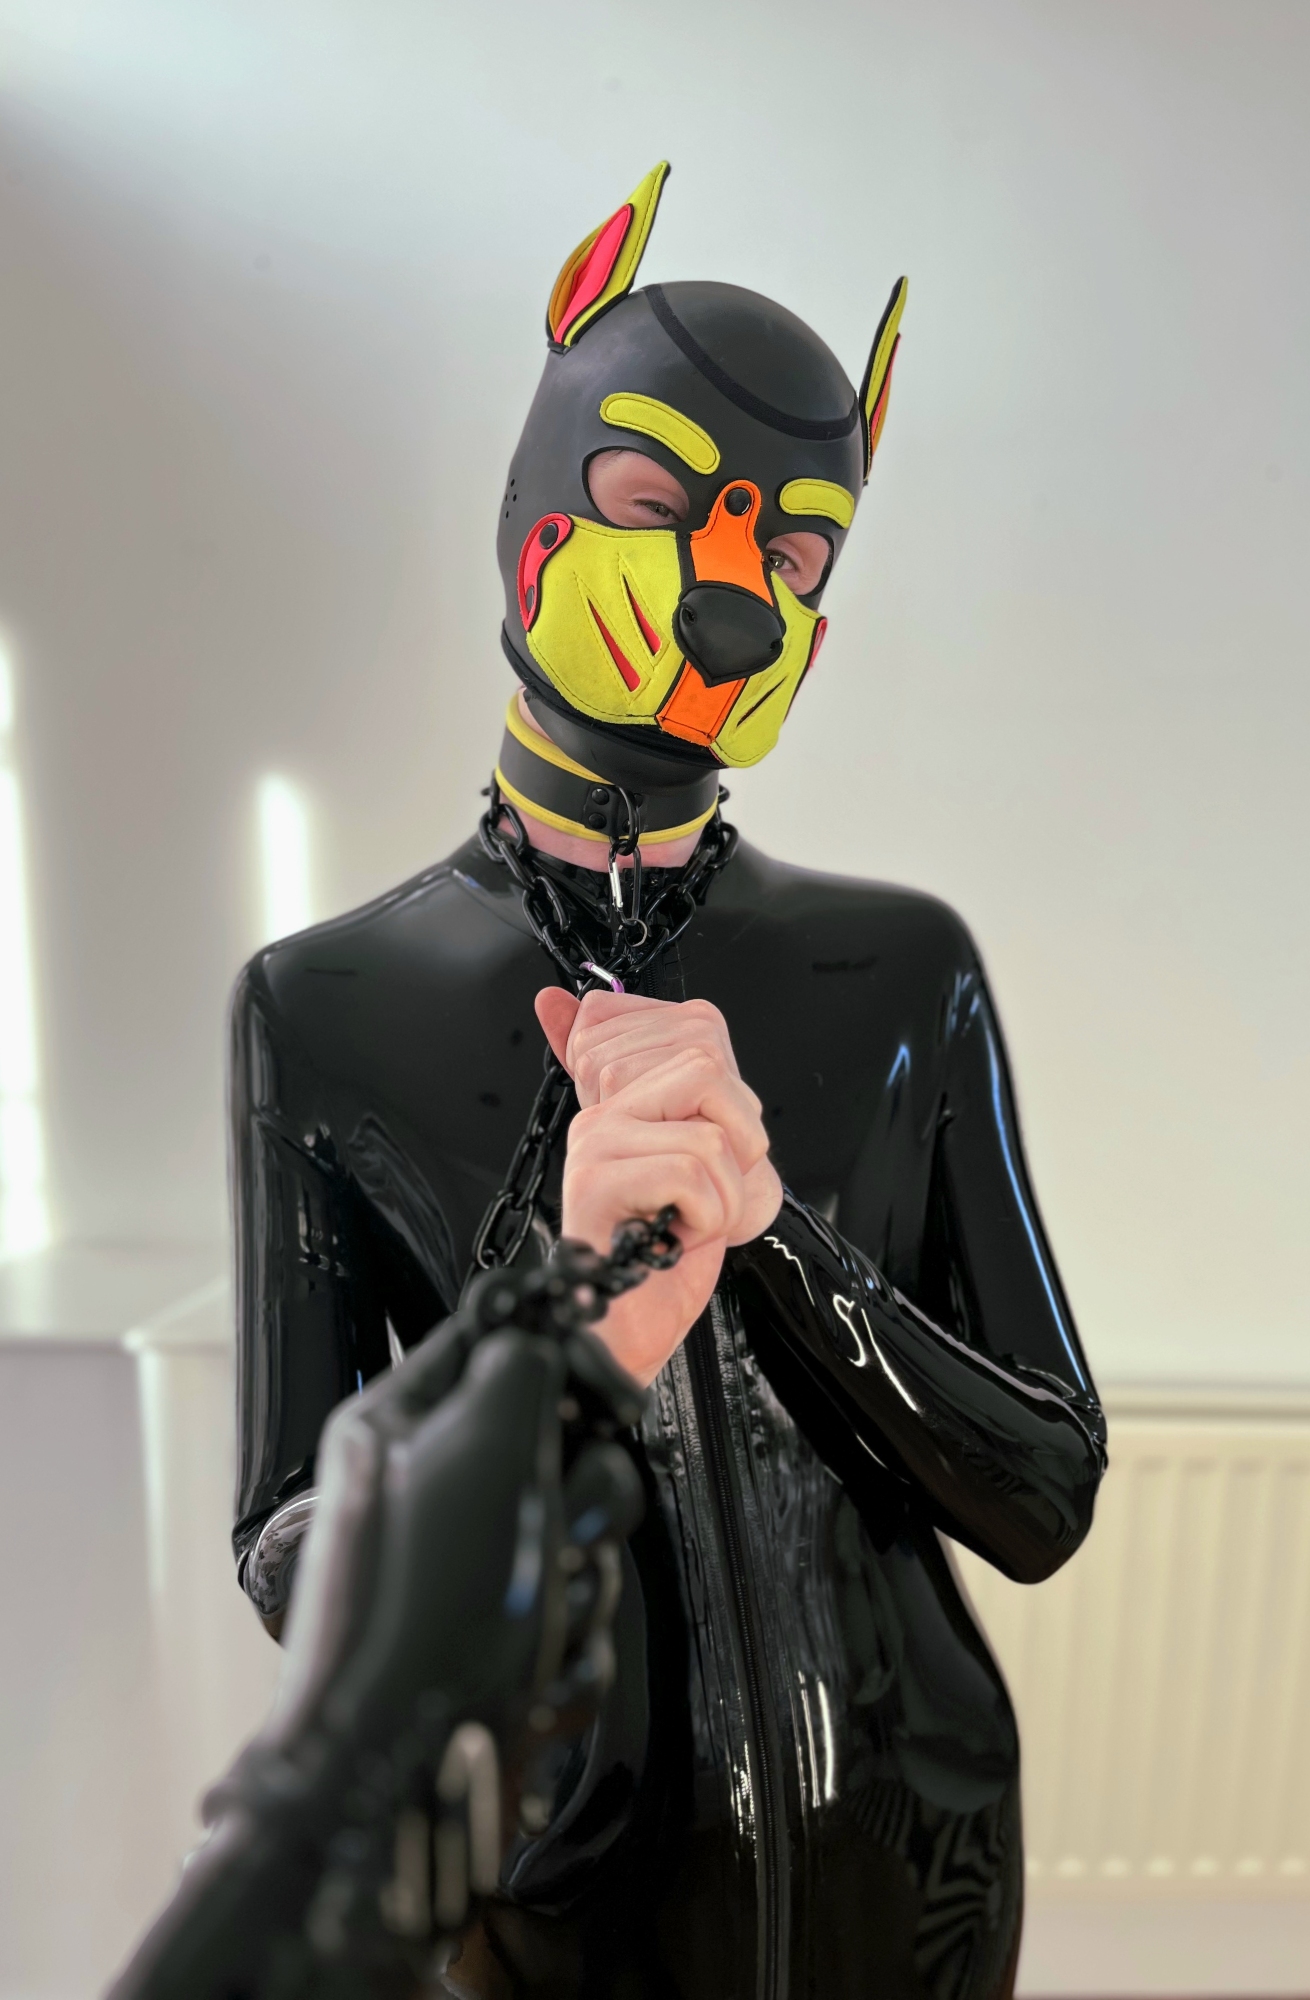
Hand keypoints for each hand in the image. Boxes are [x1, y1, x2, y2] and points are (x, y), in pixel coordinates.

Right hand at [535, 989, 782, 1384]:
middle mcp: (602, 1117)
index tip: (715, 1174)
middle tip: (705, 1202)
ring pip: (709, 1139)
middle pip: (708, 1074)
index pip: (703, 1054)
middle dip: (736, 1154)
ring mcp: (595, 1144)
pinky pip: (692, 1176)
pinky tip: (668, 1243)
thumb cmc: (658, 1268)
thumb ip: (705, 1118)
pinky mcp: (596, 1180)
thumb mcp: (700, 1180)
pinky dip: (703, 1223)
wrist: (623, 1337)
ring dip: (720, 1203)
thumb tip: (700, 1048)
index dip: (738, 1122)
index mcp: (624, 1107)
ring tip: (681, 1229)